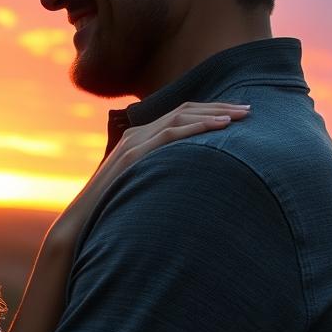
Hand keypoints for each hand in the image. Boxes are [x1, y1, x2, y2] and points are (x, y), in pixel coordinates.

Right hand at [57, 102, 250, 234]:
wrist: (81, 223)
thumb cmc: (112, 211)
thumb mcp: (140, 187)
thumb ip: (159, 175)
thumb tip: (186, 182)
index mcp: (138, 139)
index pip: (179, 115)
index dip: (210, 112)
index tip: (237, 116)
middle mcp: (136, 134)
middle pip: (184, 110)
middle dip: (219, 108)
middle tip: (250, 110)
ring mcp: (134, 142)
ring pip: (181, 116)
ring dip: (215, 114)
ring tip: (242, 116)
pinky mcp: (134, 155)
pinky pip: (171, 133)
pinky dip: (198, 126)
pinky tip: (221, 126)